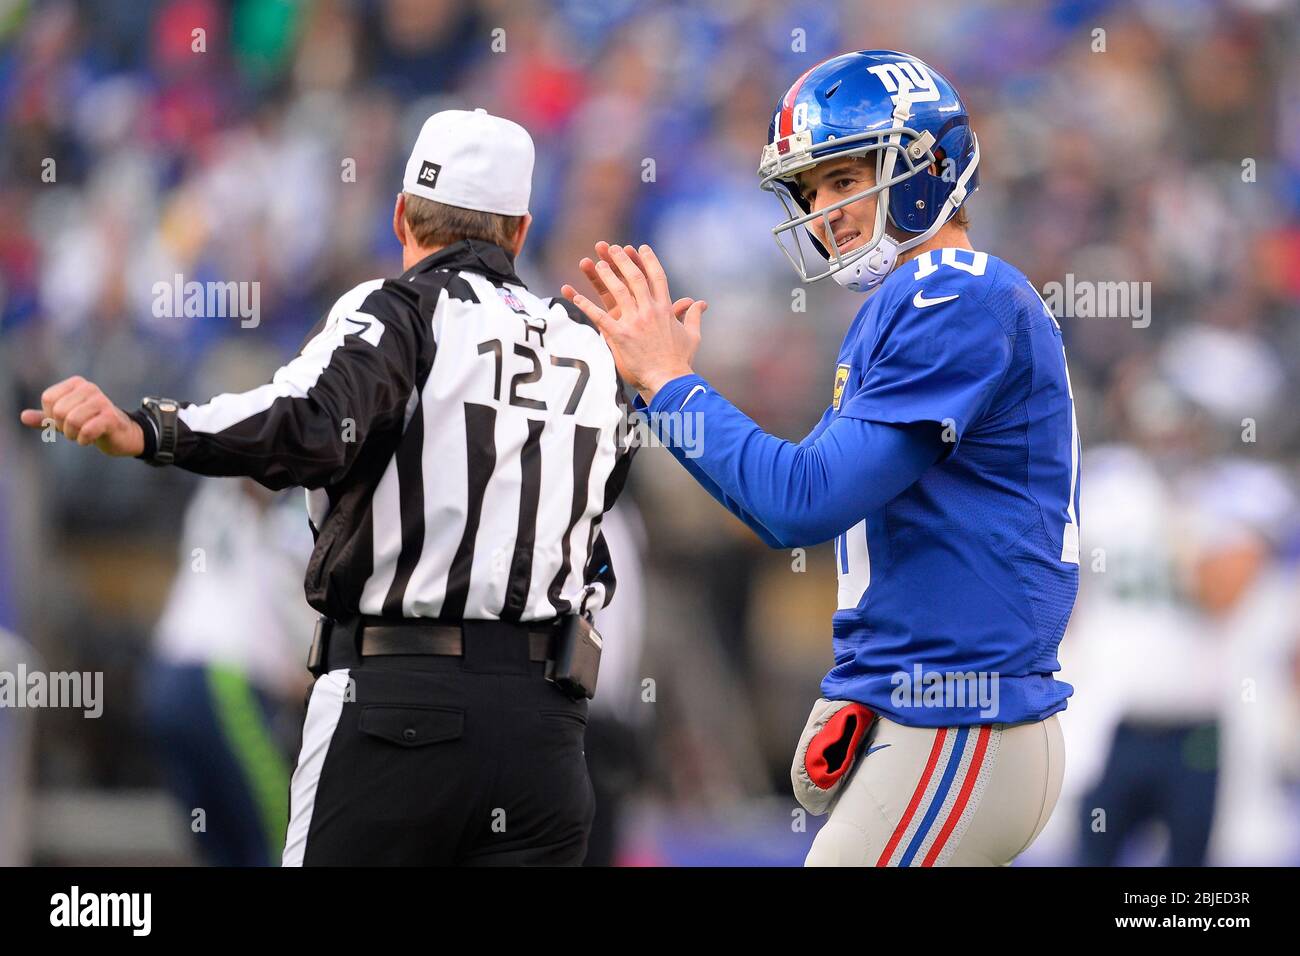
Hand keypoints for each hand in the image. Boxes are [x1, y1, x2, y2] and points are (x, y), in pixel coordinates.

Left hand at [19, 376, 144, 456]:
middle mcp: (89, 388)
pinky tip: (89, 439)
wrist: (122, 435)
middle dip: (62, 427)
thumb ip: (45, 418)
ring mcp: (102, 401)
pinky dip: (83, 440)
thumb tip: (24, 417)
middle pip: (58, 411)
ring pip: (71, 421)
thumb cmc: (91, 424)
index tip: (64, 421)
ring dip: (72, 435)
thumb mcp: (65, 421)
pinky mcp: (111, 417)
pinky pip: (86, 430)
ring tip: (81, 435)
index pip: (48, 398)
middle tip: (74, 431)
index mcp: (77, 383)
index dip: (50, 415)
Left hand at [561, 242, 706, 401]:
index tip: (641, 247)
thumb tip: (701, 303)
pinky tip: (574, 295)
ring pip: (617, 291)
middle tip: (613, 248)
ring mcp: (634, 322)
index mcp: (665, 309)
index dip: (648, 260)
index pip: (657, 277)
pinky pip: (599, 316)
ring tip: (596, 263)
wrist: (669, 380)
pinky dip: (585, 305)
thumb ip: (694, 316)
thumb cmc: (680, 360)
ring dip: (606, 276)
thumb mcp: (692, 335)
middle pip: (635, 278)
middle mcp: (650, 311)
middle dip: (623, 260)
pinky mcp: (620, 335)